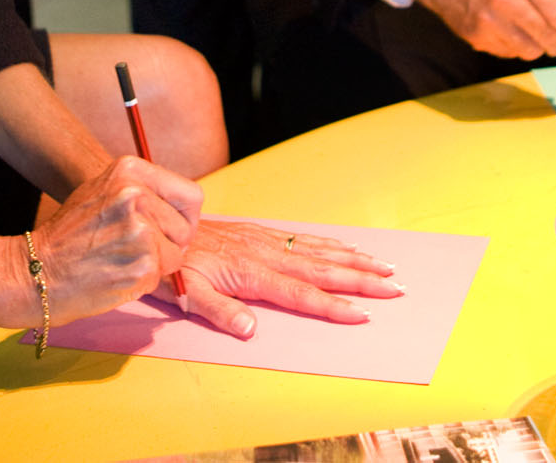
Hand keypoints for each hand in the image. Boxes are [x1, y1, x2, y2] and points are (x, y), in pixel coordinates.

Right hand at [32, 155, 202, 325]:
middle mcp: (137, 195)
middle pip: (187, 226)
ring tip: (122, 259)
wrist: (36, 272)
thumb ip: (142, 191)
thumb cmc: (69, 236)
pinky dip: (144, 279)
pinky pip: (162, 275)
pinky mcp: (143, 265)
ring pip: (177, 253)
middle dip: (170, 243)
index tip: (169, 228)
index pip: (190, 194)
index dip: (183, 216)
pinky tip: (116, 273)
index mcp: (130, 171)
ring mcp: (141, 231)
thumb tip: (183, 205)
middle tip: (137, 249)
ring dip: (157, 263)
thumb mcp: (102, 192)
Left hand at [176, 221, 404, 338]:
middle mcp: (266, 254)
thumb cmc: (173, 266)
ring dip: (354, 260)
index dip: (333, 306)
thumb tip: (251, 329)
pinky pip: (306, 239)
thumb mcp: (187, 295)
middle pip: (323, 270)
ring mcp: (267, 241)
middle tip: (394, 287)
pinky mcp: (263, 233)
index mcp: (252, 273)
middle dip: (361, 280)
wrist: (161, 226)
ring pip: (320, 252)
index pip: (301, 294)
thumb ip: (220, 312)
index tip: (363, 314)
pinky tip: (348, 248)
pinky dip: (332, 244)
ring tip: (384, 267)